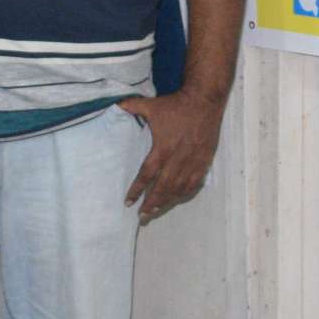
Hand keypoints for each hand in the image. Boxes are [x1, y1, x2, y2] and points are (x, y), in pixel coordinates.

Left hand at [116, 87, 226, 219]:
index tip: (128, 202)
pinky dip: (185, 193)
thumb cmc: (176, 105)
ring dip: (166, 202)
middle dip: (151, 204)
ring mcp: (192, 162)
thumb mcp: (151, 105)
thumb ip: (131, 107)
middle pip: (162, 188)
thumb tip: (115, 107)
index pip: (147, 175)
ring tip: (156, 212)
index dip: (137, 190)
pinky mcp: (204, 160)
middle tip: (142, 216)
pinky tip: (177, 199)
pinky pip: (194, 183)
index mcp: (162, 149)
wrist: (204, 101)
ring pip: (178, 188)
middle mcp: (177, 159)